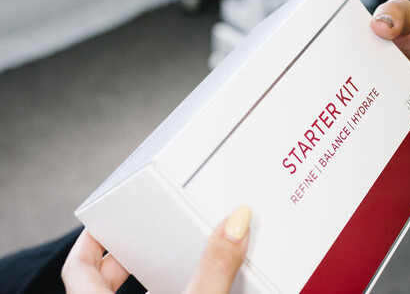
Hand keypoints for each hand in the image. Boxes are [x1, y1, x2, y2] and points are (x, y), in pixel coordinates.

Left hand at [62, 205, 250, 293]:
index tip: (107, 218)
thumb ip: (216, 265)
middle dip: (123, 257)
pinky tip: (188, 290)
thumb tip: (237, 220)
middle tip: (146, 237)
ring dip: (141, 283)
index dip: (89, 240)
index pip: (77, 268)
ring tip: (169, 264)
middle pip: (96, 284)